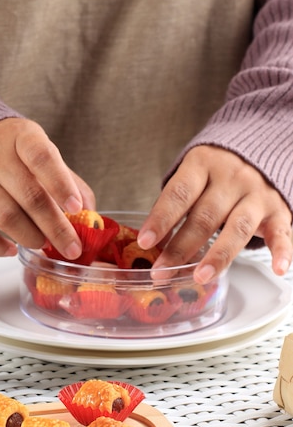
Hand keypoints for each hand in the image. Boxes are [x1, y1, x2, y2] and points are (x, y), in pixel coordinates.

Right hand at [0, 117, 94, 257]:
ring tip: (45, 244)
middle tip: (72, 248)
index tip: (76, 208)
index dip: (61, 184)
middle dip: (56, 227)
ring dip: (31, 237)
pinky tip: (12, 249)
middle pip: (29, 195)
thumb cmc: (12, 154)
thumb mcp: (42, 153)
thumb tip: (90, 214)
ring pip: (5, 216)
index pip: (42, 157)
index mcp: (22, 138)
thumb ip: (68, 181)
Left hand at [137, 145, 292, 281]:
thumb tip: (154, 241)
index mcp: (203, 165)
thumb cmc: (218, 170)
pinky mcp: (278, 211)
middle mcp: (232, 178)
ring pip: (237, 228)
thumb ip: (178, 202)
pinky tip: (277, 269)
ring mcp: (257, 195)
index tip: (146, 241)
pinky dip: (281, 252)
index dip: (161, 218)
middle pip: (204, 216)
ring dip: (218, 256)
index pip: (179, 194)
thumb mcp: (194, 173)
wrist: (263, 149)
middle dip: (180, 247)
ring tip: (200, 277)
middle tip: (162, 271)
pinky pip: (281, 233)